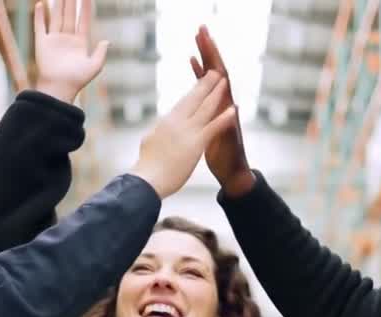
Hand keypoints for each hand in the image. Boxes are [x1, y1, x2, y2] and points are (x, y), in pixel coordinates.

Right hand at [33, 0, 108, 103]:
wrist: (59, 89)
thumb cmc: (77, 80)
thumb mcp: (94, 67)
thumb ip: (101, 53)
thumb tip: (107, 41)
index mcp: (80, 43)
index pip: (84, 21)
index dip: (86, 8)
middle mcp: (67, 39)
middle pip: (70, 15)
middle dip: (72, 1)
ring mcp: (54, 40)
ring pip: (57, 17)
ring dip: (58, 4)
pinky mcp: (42, 43)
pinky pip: (40, 26)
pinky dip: (40, 16)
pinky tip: (41, 4)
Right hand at [129, 71, 237, 198]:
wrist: (147, 180)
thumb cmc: (147, 166)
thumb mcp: (151, 142)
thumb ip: (158, 132)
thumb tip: (158, 128)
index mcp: (167, 122)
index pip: (184, 102)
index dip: (195, 90)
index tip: (202, 80)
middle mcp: (177, 122)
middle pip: (194, 98)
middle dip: (206, 84)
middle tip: (216, 72)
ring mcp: (187, 131)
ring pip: (205, 107)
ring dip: (216, 93)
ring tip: (225, 80)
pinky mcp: (196, 144)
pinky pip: (213, 127)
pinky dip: (224, 117)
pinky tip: (234, 109)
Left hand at [190, 26, 254, 196]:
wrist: (232, 172)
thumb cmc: (217, 152)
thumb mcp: (202, 130)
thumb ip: (200, 115)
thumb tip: (191, 105)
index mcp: (214, 103)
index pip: (207, 74)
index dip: (202, 56)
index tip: (197, 38)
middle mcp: (223, 102)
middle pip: (215, 70)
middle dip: (209, 48)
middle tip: (202, 27)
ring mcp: (227, 110)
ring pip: (221, 79)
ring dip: (213, 58)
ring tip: (207, 39)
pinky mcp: (229, 121)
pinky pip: (223, 100)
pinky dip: (218, 86)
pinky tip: (214, 71)